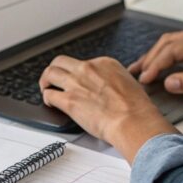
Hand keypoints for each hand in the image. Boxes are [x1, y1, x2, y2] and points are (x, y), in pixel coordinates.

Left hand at [39, 56, 175, 162]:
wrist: (133, 121)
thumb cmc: (136, 108)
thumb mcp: (128, 83)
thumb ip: (112, 81)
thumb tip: (107, 88)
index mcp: (104, 63)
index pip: (82, 62)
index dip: (76, 72)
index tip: (75, 80)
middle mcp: (88, 69)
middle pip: (60, 62)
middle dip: (54, 70)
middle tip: (53, 79)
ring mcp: (76, 83)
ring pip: (50, 73)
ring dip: (45, 81)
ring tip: (46, 88)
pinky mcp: (69, 100)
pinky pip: (49, 94)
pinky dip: (47, 99)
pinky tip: (51, 104)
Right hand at [128, 28, 182, 98]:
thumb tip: (169, 82)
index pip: (171, 50)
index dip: (154, 65)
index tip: (142, 80)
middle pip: (168, 43)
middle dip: (149, 58)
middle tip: (134, 74)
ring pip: (175, 43)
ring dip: (157, 55)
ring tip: (143, 69)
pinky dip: (169, 55)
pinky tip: (166, 64)